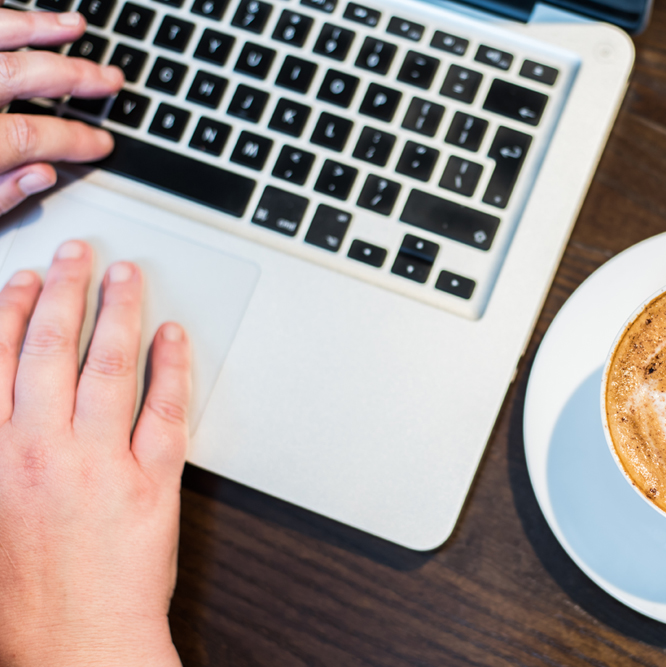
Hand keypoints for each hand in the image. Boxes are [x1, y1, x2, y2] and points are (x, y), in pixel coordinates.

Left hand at [0, 9, 123, 213]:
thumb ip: (0, 195)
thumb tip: (42, 175)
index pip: (31, 136)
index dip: (74, 141)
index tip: (102, 146)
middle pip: (17, 76)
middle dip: (73, 76)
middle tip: (108, 80)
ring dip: (35, 28)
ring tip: (73, 26)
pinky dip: (0, 21)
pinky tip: (17, 18)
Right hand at [0, 241, 189, 665]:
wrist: (78, 647)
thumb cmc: (25, 598)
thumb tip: (3, 405)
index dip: (13, 312)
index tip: (26, 277)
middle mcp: (44, 452)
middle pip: (54, 353)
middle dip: (67, 294)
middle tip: (81, 254)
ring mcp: (102, 464)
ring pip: (110, 370)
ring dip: (119, 315)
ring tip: (128, 276)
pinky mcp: (153, 483)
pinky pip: (165, 412)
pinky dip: (171, 369)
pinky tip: (174, 337)